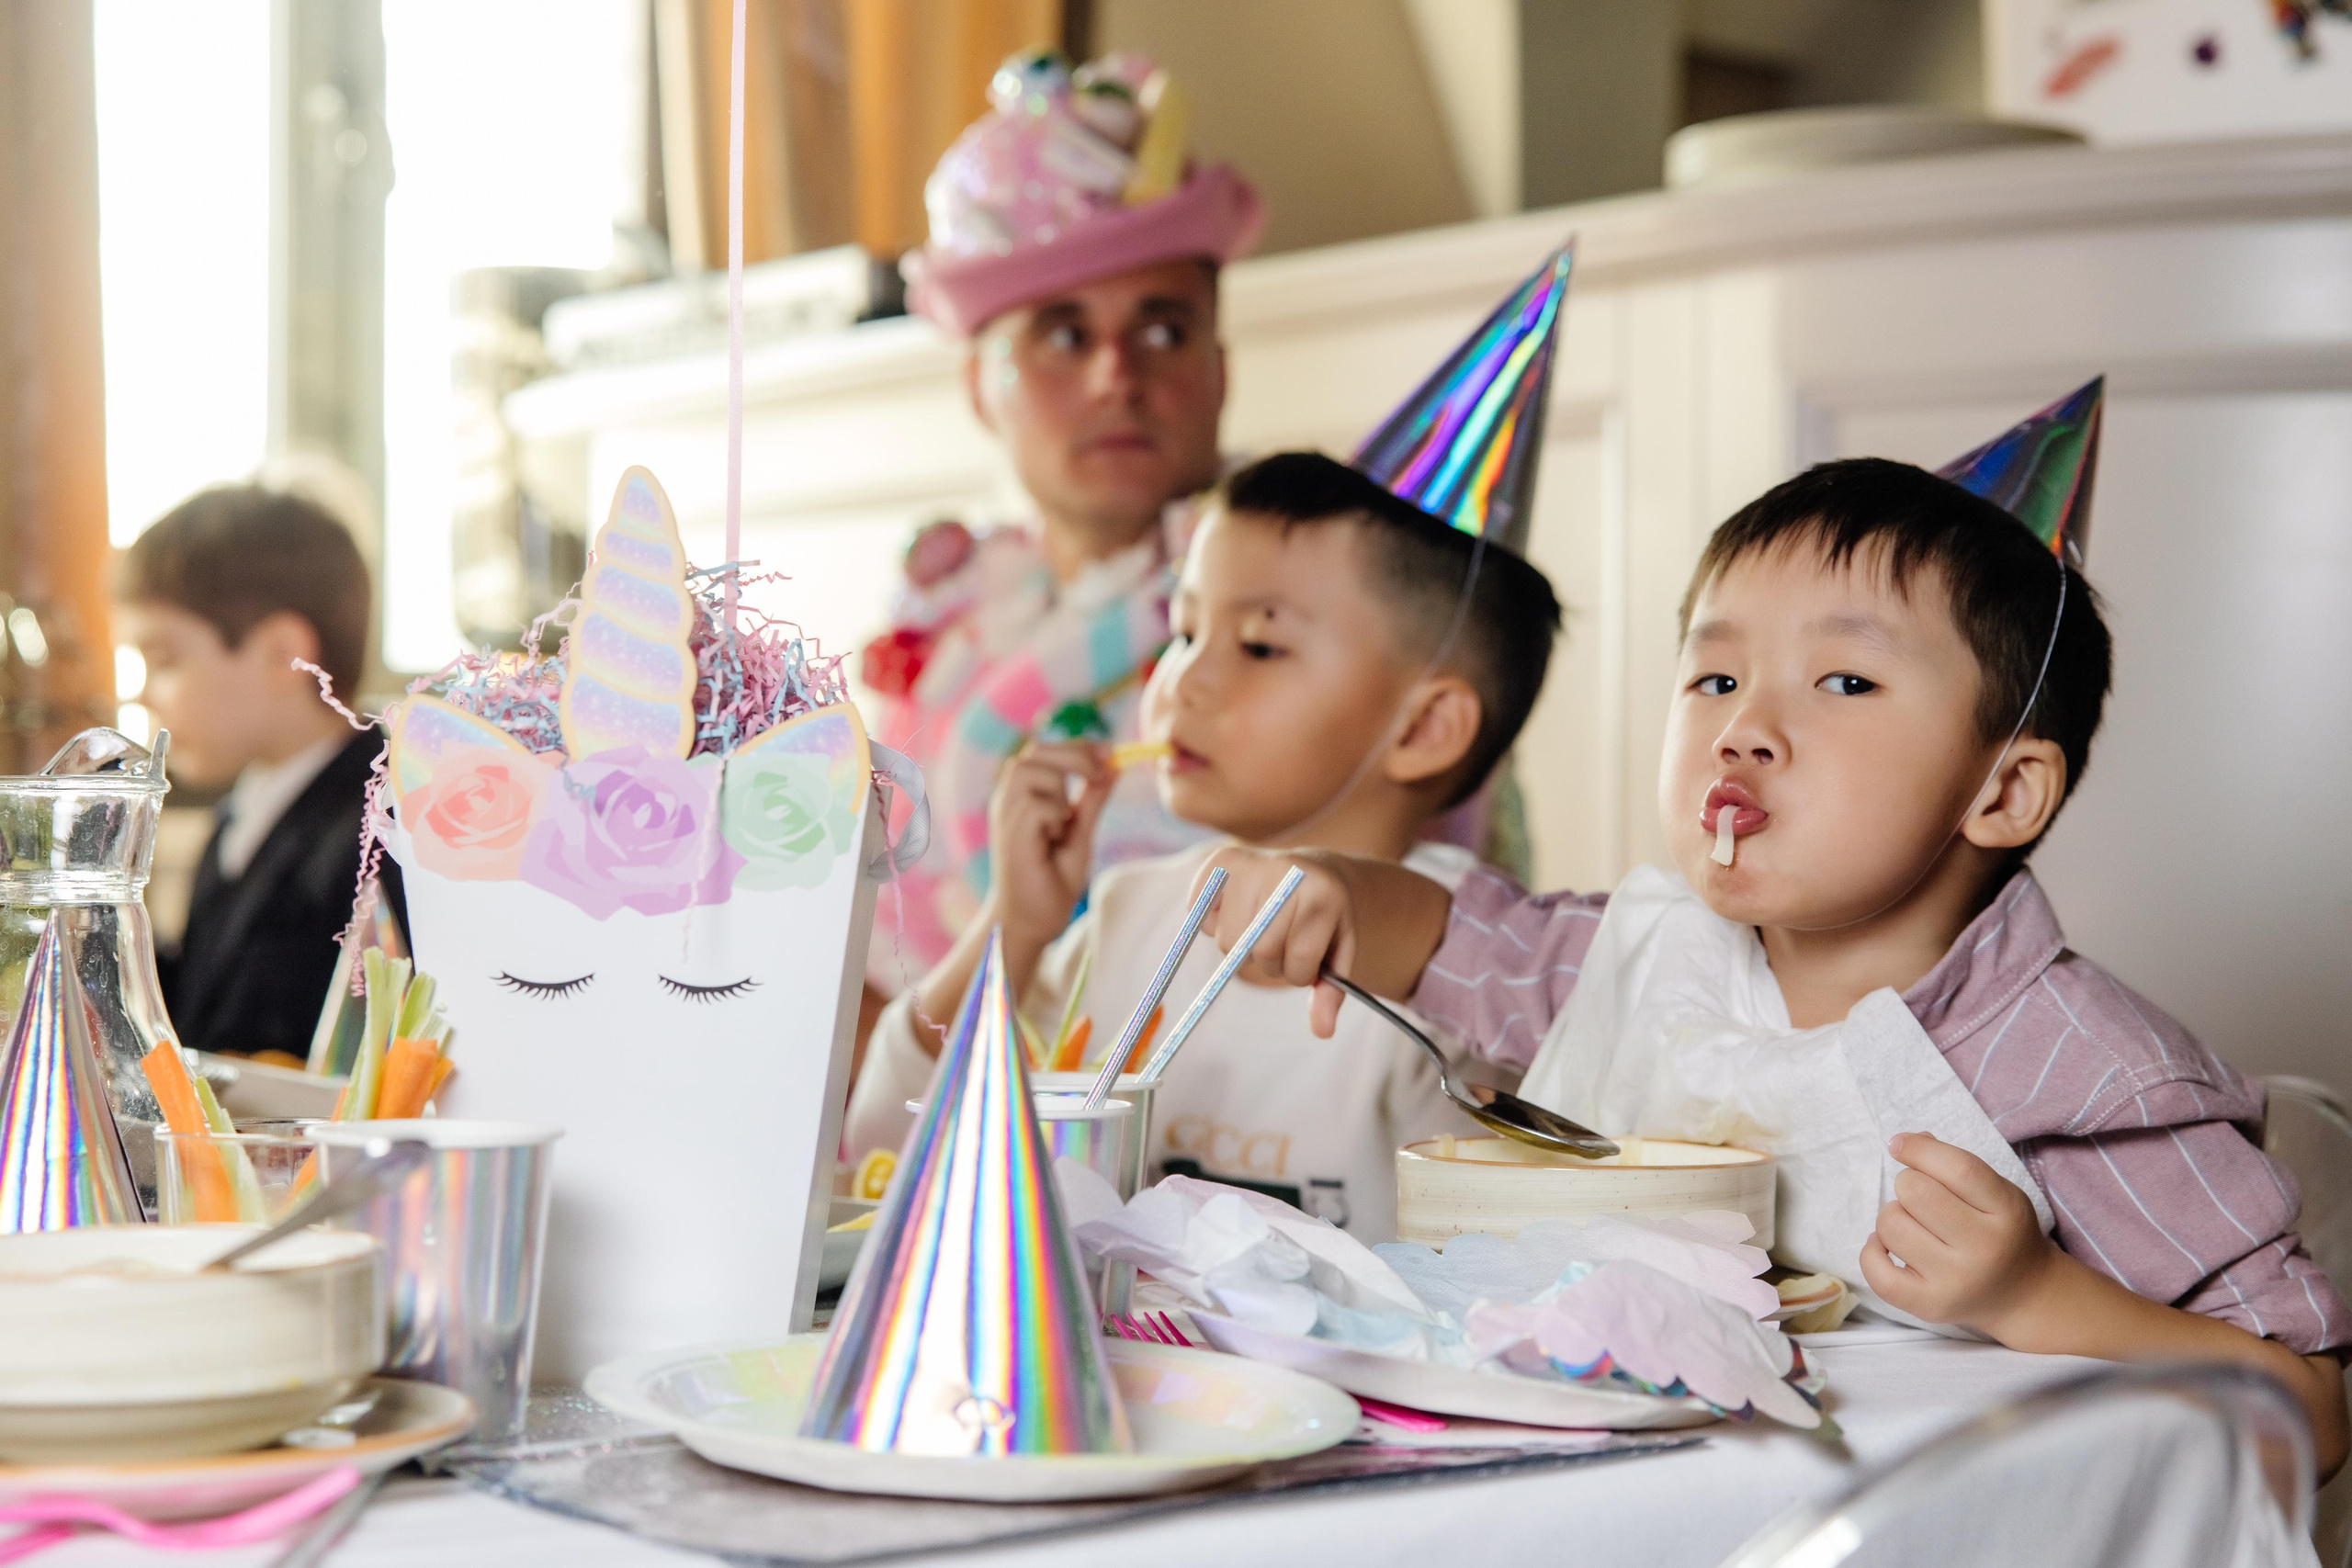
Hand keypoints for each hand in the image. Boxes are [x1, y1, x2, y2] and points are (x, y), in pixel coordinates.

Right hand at [987, 742, 1112, 960]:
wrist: (1033, 922)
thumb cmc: (1052, 880)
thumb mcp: (1080, 833)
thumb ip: (1091, 800)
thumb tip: (1114, 767)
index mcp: (1025, 795)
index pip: (1046, 750)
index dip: (1079, 745)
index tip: (1111, 752)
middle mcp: (1009, 799)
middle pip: (1035, 751)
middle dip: (1074, 755)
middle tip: (1101, 774)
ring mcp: (1005, 815)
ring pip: (1028, 769)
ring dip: (1059, 785)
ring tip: (1068, 819)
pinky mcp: (1009, 835)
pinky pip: (1034, 805)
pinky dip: (1054, 814)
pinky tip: (1055, 837)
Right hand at [1189, 846, 1361, 1036]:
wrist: (1315, 873)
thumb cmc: (1324, 922)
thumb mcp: (1338, 954)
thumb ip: (1331, 992)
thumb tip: (1322, 1031)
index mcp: (1322, 892)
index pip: (1298, 961)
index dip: (1301, 973)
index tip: (1308, 959)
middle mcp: (1286, 871)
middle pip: (1260, 951)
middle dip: (1271, 962)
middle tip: (1284, 943)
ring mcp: (1252, 861)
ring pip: (1228, 942)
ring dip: (1242, 950)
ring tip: (1262, 929)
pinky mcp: (1221, 859)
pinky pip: (1200, 915)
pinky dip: (1213, 924)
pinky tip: (1239, 910)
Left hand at [1861, 1132, 2057, 1336]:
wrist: (2022, 1295)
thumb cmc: (2001, 1232)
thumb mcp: (1996, 1193)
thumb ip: (1955, 1164)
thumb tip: (1906, 1142)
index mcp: (2007, 1211)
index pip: (1958, 1169)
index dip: (1919, 1149)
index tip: (1899, 1144)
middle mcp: (1984, 1249)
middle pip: (1916, 1193)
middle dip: (1908, 1184)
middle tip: (1920, 1197)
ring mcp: (1956, 1281)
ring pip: (1891, 1225)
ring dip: (1892, 1215)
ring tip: (1913, 1225)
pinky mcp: (1930, 1306)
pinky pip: (1877, 1272)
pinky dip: (1872, 1250)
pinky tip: (1888, 1246)